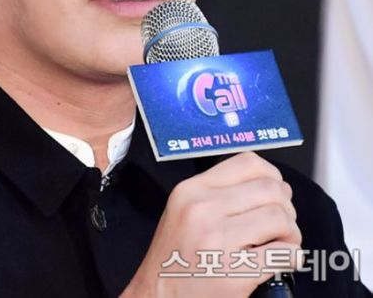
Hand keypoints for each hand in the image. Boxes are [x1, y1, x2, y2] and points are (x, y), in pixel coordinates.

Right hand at [120, 152, 301, 297]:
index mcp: (192, 190)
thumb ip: (220, 191)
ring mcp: (218, 240)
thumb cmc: (174, 256)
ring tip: (280, 241)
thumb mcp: (183, 208)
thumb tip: (273, 185)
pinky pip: (282, 254)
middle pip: (270, 188)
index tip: (275, 189)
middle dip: (286, 206)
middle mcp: (203, 209)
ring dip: (291, 231)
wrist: (157, 295)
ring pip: (279, 218)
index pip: (247, 162)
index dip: (271, 175)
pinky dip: (291, 256)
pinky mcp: (234, 272)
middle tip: (280, 222)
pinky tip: (281, 260)